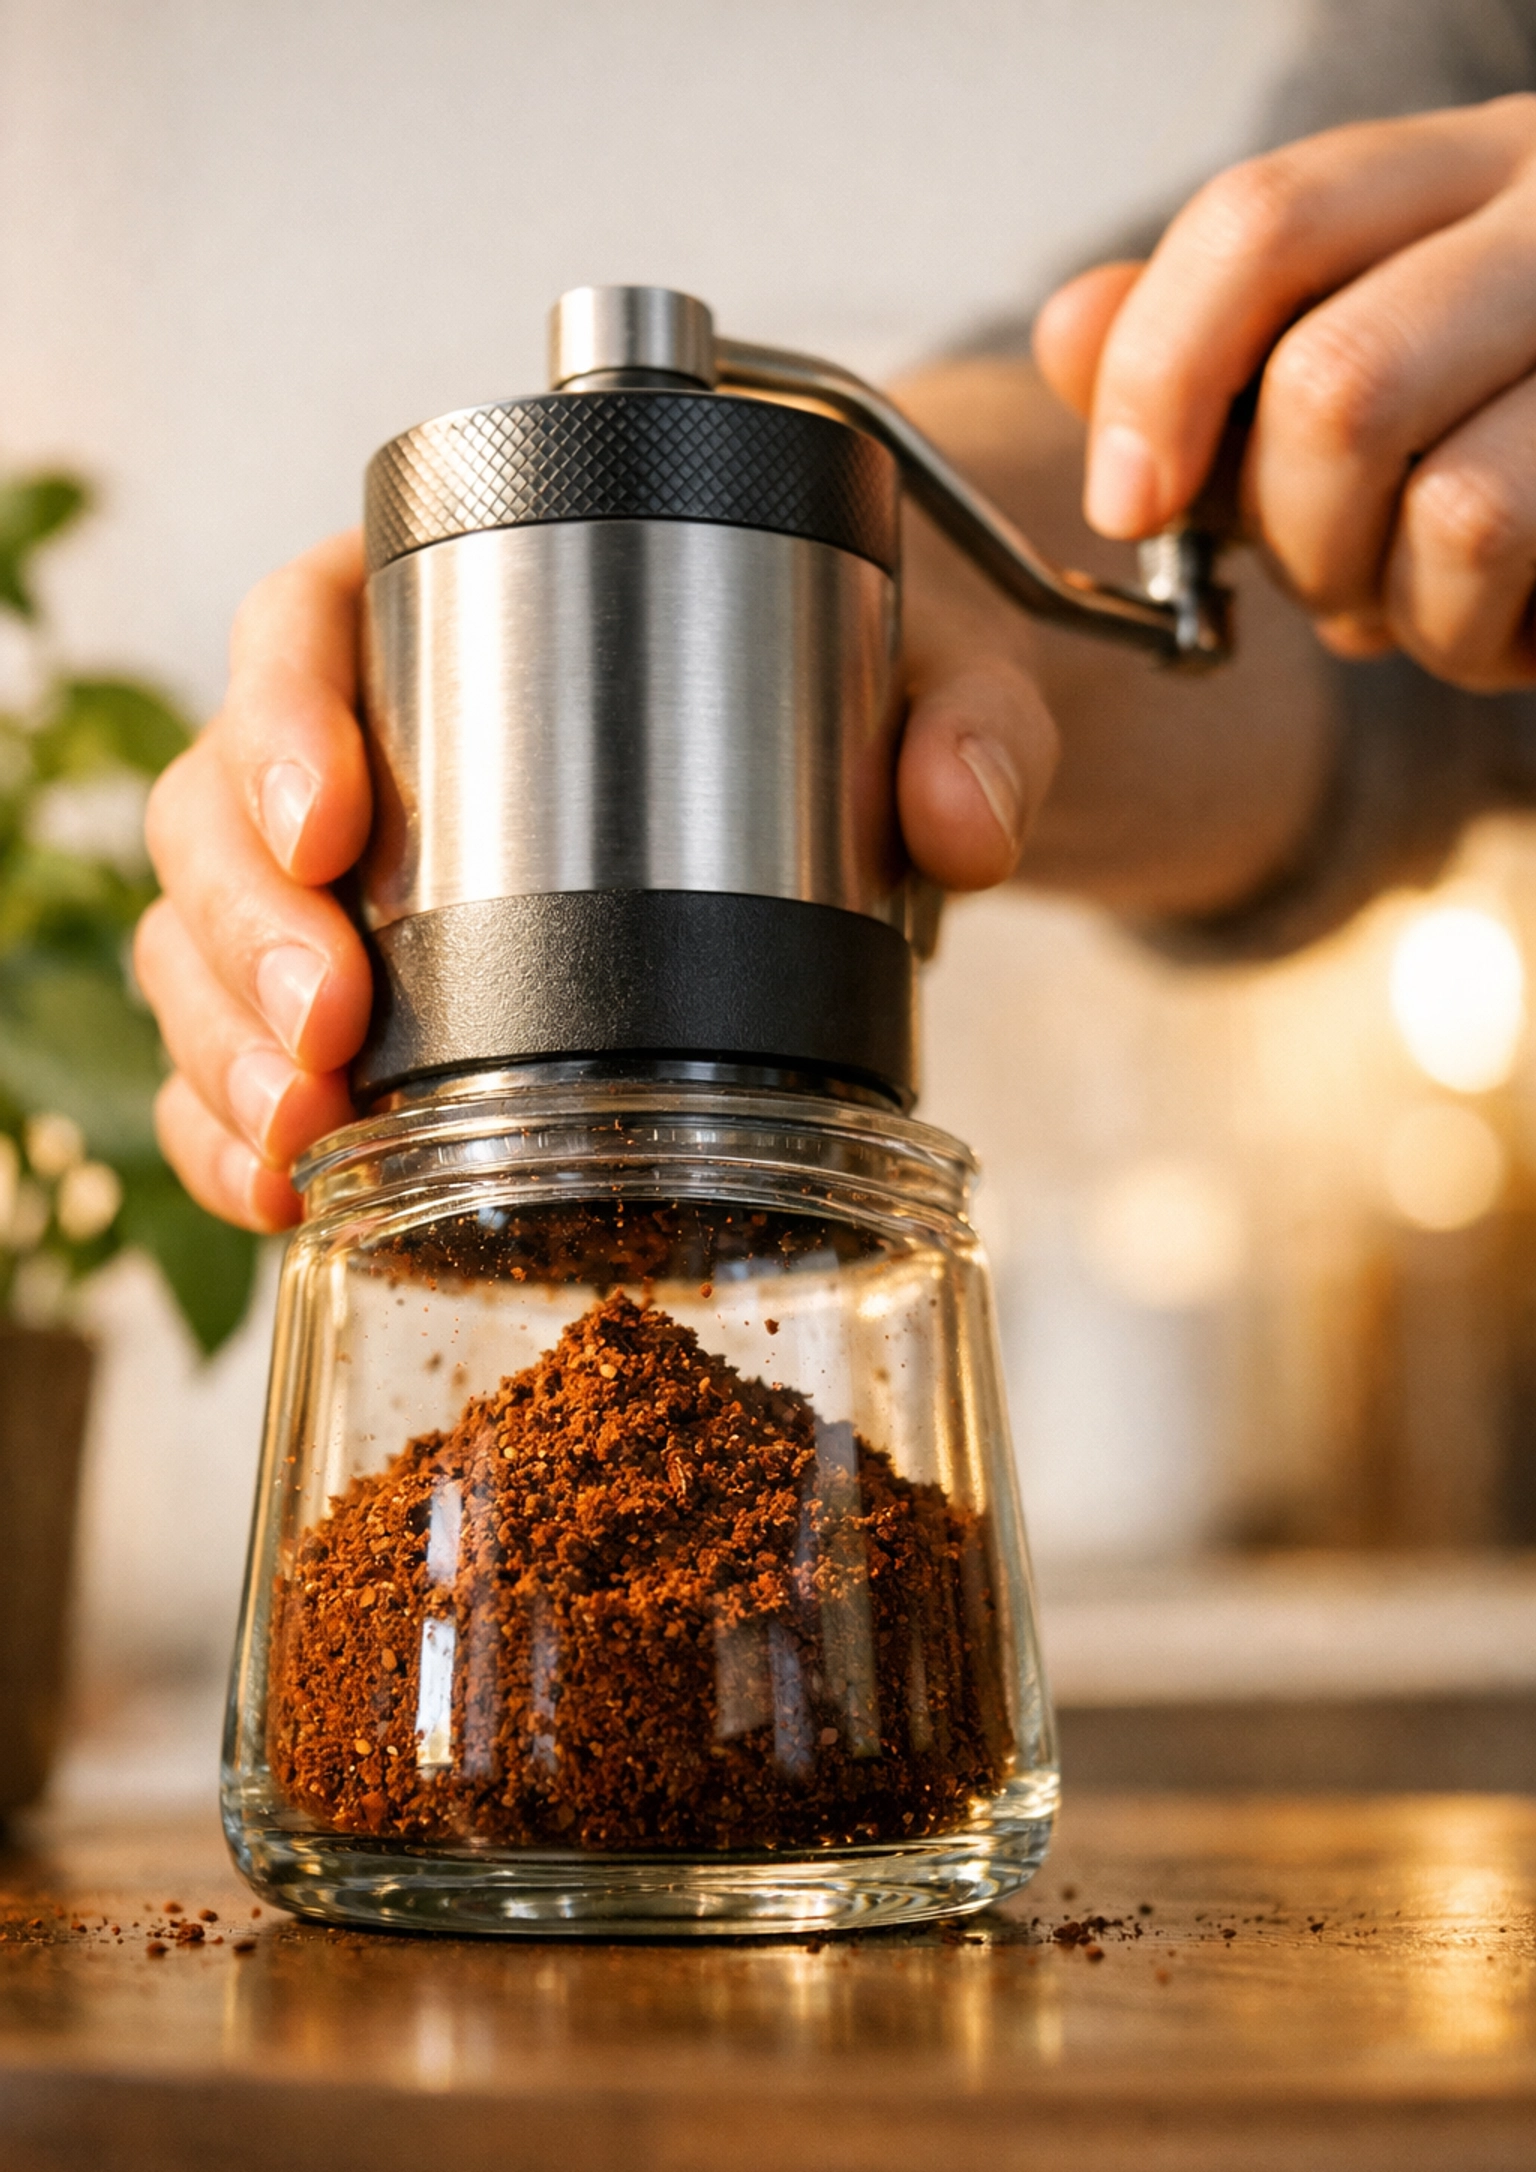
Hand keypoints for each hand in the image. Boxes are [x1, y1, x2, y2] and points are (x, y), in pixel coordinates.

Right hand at [137, 526, 1058, 1228]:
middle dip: (247, 927)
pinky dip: (238, 1128)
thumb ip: (968, 723)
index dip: (280, 722)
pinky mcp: (365, 1001)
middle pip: (217, 808)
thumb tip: (959, 818)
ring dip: (225, 1044)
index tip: (329, 822)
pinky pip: (245, 1056)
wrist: (858, 798)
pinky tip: (279, 1189)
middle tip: (329, 1021)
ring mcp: (348, 883)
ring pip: (203, 941)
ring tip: (301, 1131)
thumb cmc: (857, 698)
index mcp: (457, 604)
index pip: (303, 625)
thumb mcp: (938, 679)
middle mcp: (369, 740)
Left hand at [1035, 96, 1535, 690]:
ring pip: (1452, 510)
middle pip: (1336, 385)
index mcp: (1465, 169)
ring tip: (1430, 605)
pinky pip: (1526, 582)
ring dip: (1398, 610)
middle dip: (1291, 538)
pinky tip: (1506, 625)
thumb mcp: (1359, 361)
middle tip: (1323, 579)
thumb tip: (1068, 332)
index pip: (1263, 222)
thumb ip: (1214, 349)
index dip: (1159, 375)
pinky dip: (1475, 644)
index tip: (1128, 505)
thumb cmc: (1503, 435)